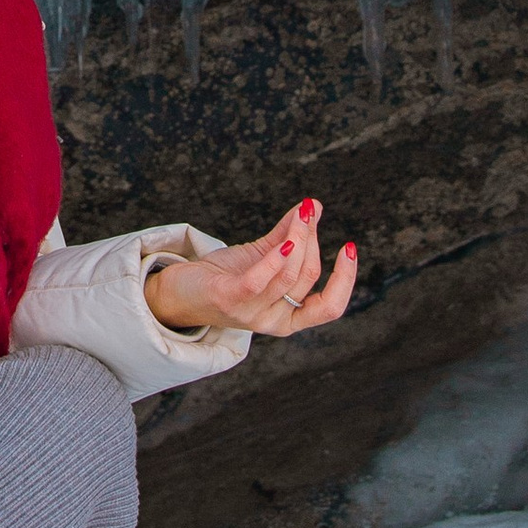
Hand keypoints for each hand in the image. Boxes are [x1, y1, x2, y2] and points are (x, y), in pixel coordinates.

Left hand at [143, 201, 357, 341]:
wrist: (178, 292)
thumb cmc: (223, 277)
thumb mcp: (261, 257)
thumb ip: (288, 236)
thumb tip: (313, 206)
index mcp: (288, 316)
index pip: (329, 307)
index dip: (346, 279)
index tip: (349, 247)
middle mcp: (273, 320)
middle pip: (306, 277)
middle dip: (311, 239)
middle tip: (308, 211)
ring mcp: (251, 313)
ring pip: (288, 275)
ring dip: (298, 238)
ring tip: (301, 213)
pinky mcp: (229, 299)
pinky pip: (260, 280)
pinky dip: (276, 258)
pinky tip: (286, 239)